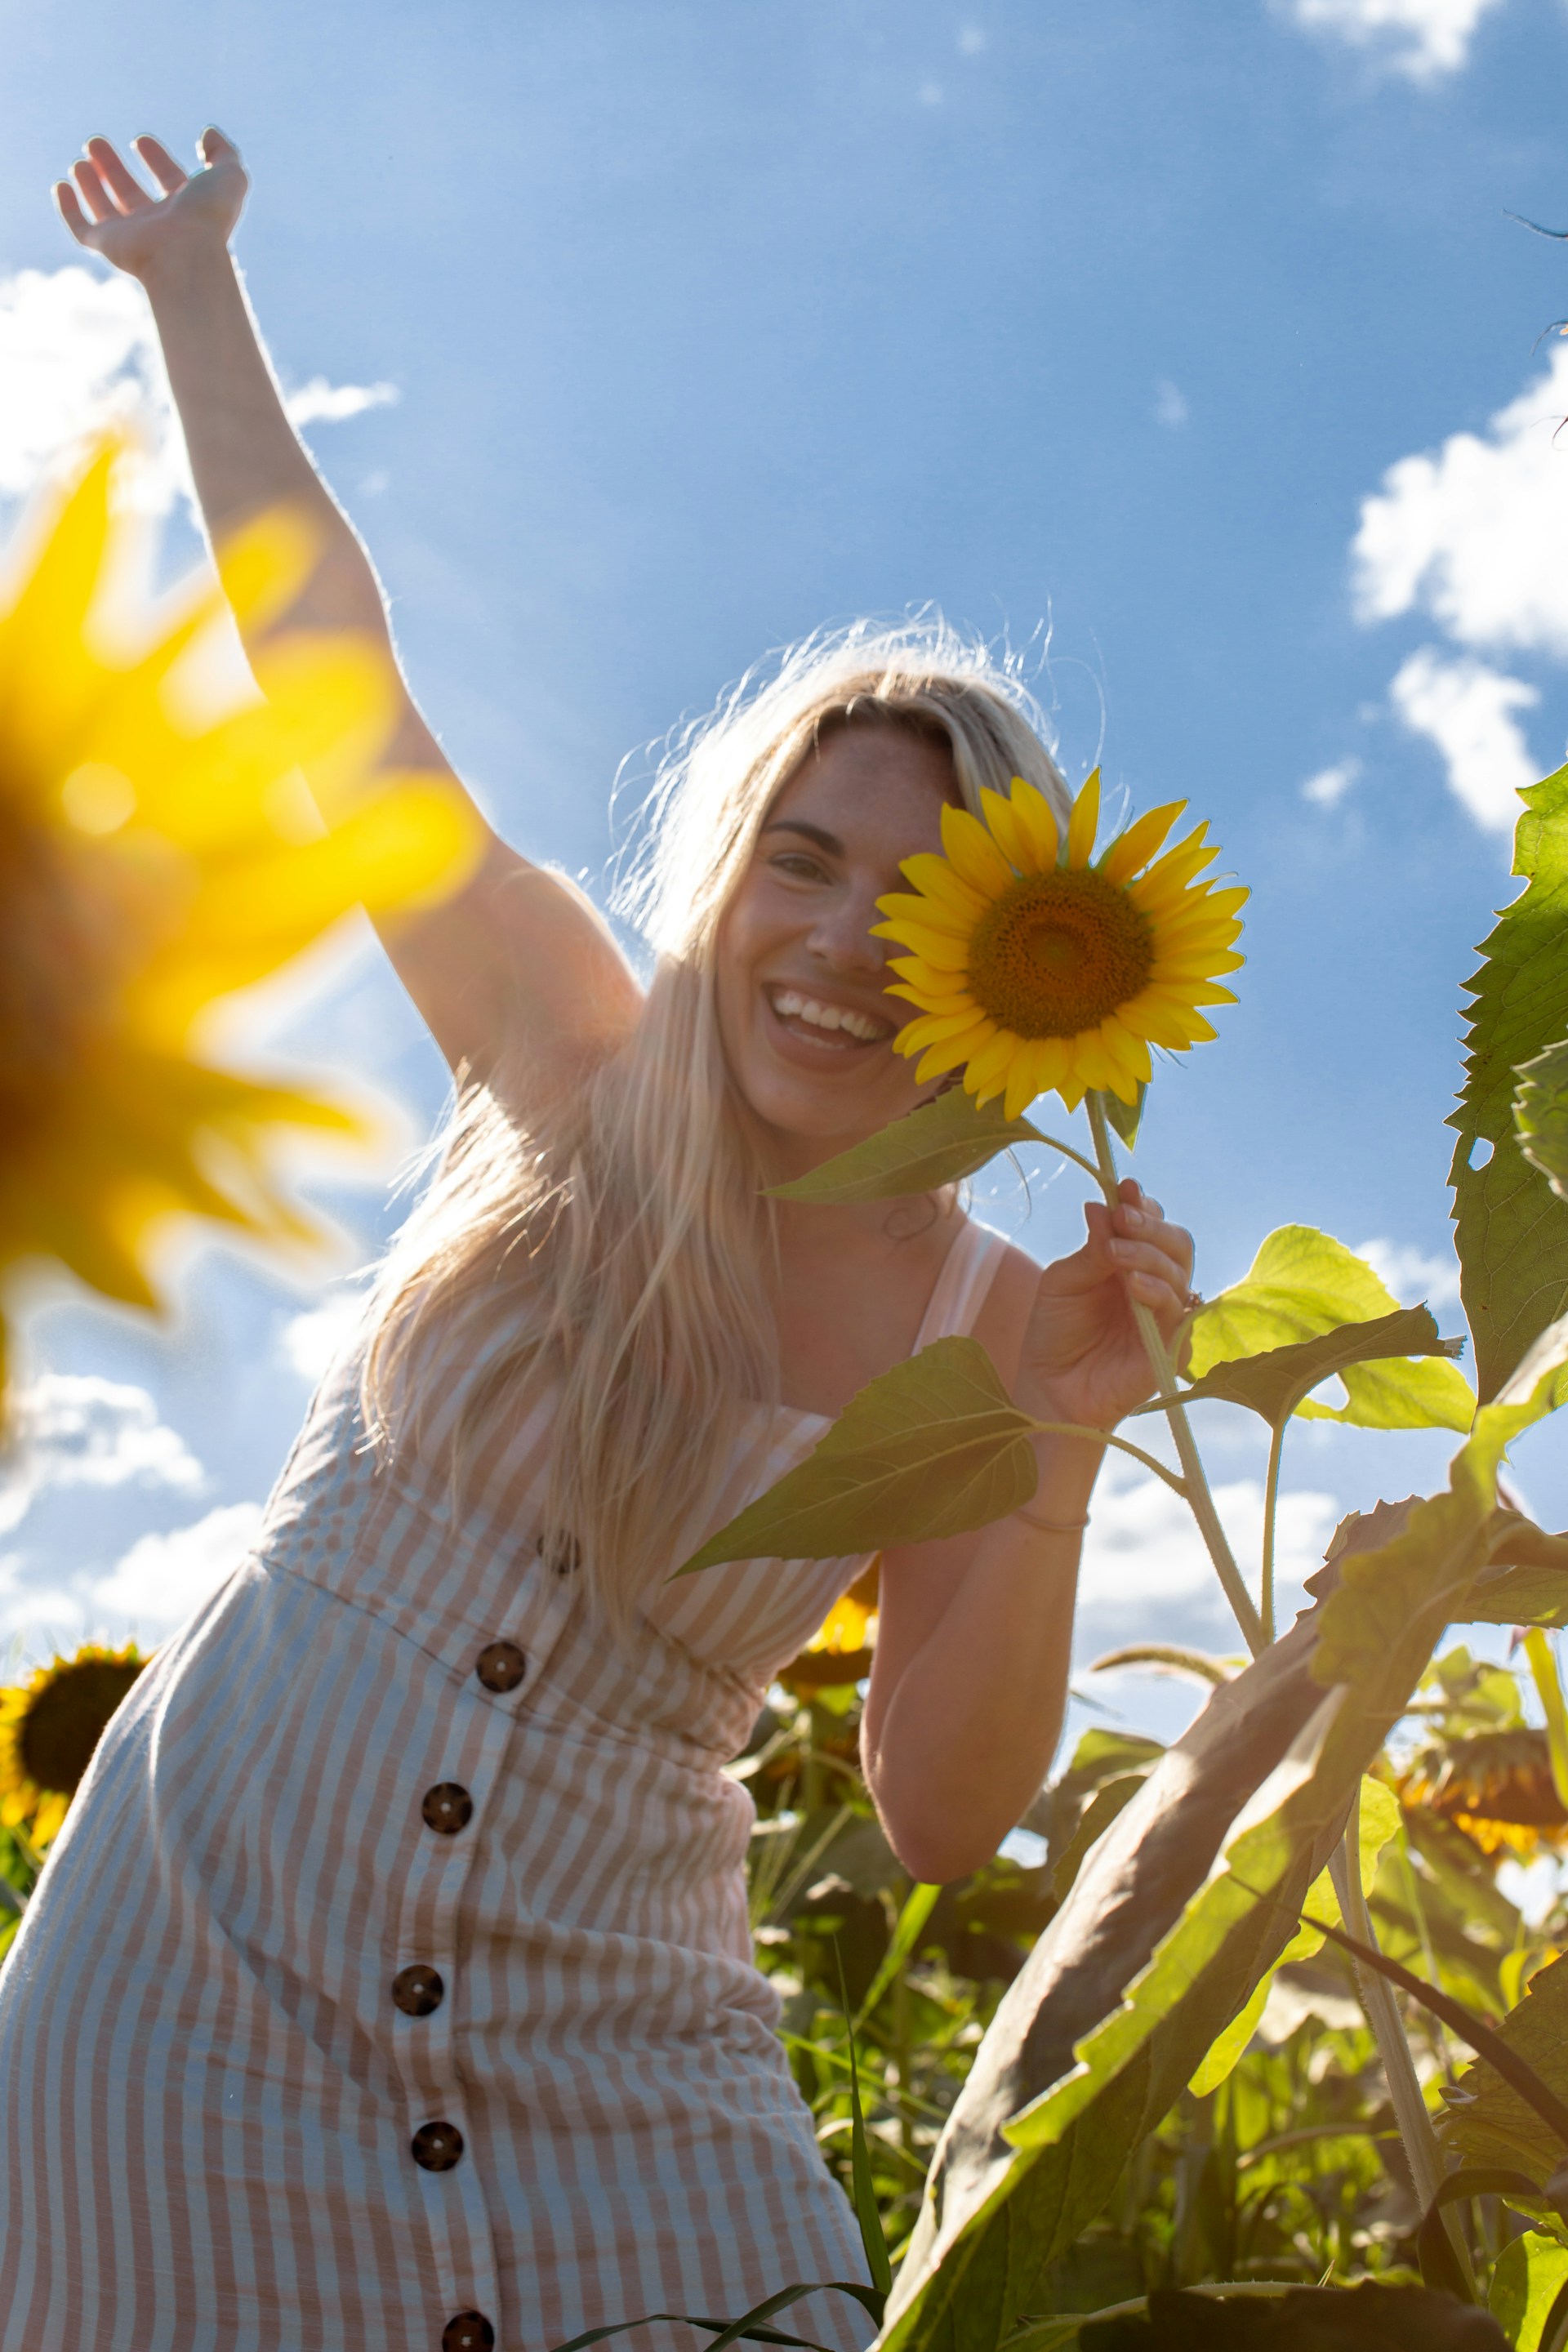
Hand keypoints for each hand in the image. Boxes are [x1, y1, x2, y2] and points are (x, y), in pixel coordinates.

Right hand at [55, 129, 246, 285]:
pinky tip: (61, 186)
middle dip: (113, 167)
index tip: (142, 140)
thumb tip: (208, 133)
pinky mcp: (108, 246)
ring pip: (105, 208)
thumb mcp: (228, 175)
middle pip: (131, 193)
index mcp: (187, 209)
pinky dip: (69, 209)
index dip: (156, 159)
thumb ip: (223, 152)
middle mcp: (158, 223)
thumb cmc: (208, 217)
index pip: (168, 180)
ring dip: (91, 184)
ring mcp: (132, 236)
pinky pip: (82, 229)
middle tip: (95, 142)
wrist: (186, 254)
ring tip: (80, 161)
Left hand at [1014, 1180, 1194, 1435]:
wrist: (1049, 1390)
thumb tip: (1102, 1204)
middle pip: (1176, 1241)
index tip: (1124, 1188)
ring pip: (1179, 1270)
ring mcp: (1167, 1315)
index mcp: (1131, 1262)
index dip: (1142, 1204)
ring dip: (1147, 1254)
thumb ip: (1090, 1248)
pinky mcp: (1173, 1347)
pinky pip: (1177, 1312)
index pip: (1152, 1224)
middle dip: (1151, 1224)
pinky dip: (1157, 1291)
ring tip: (1114, 1252)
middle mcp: (1155, 1284)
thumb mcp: (1063, 1282)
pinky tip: (1132, 1285)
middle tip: (1124, 1217)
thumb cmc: (1055, 1334)